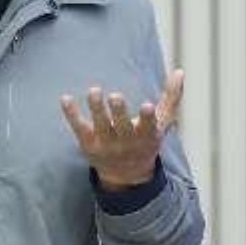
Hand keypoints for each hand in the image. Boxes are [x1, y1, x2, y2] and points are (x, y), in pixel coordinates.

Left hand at [59, 69, 184, 189]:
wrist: (126, 175)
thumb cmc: (146, 140)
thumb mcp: (162, 123)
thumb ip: (171, 97)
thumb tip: (180, 70)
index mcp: (146, 136)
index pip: (148, 127)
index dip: (147, 117)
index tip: (147, 106)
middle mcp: (126, 141)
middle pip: (122, 127)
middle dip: (119, 112)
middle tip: (116, 96)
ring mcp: (106, 143)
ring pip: (101, 126)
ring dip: (97, 109)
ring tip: (95, 90)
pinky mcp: (88, 143)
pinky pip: (79, 127)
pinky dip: (72, 114)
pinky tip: (65, 98)